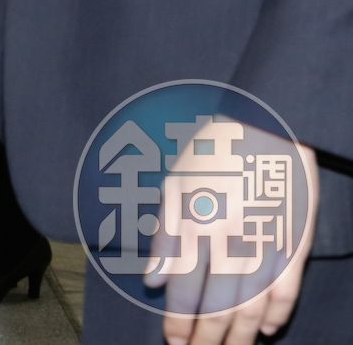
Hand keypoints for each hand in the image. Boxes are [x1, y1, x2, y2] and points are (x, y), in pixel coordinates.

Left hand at [147, 129, 315, 344]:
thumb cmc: (211, 153)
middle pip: (217, 305)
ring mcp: (265, 242)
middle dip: (206, 337)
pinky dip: (276, 313)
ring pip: (252, 305)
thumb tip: (153, 282)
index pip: (184, 289)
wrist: (266, 126)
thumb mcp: (174, 185)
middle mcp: (229, 240)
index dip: (178, 321)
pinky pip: (286, 289)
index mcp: (195, 225)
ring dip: (238, 335)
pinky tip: (265, 330)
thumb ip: (163, 236)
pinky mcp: (294, 242)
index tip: (174, 341)